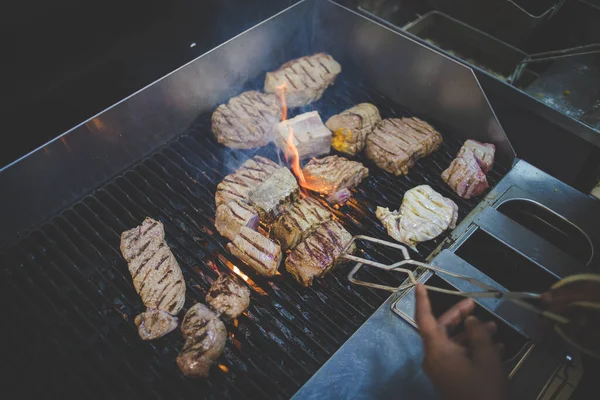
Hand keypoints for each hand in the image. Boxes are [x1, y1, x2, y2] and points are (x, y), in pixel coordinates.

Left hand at [415, 284, 507, 399]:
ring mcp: (440, 369)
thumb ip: (478, 333)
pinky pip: (457, 356)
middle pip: (442, 329)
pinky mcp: (449, 377)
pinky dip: (472, 349)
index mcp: (437, 350)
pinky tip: (494, 348)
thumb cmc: (484, 389)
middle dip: (458, 316)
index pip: (424, 319)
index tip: (420, 285)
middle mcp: (434, 358)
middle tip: (473, 304)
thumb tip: (471, 321)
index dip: (422, 300)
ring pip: (453, 343)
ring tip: (493, 328)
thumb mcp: (486, 357)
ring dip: (471, 334)